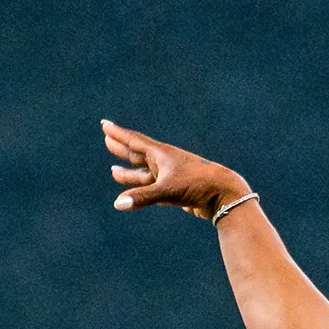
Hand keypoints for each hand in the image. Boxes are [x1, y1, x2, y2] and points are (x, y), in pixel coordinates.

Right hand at [101, 119, 248, 220]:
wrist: (224, 195)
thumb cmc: (197, 186)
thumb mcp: (167, 191)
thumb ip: (142, 197)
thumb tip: (118, 204)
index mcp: (161, 154)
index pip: (134, 141)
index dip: (118, 134)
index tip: (104, 125)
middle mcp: (165, 162)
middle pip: (137, 154)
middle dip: (121, 149)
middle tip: (107, 141)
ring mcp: (171, 177)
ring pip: (145, 174)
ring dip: (129, 173)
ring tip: (114, 172)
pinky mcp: (177, 191)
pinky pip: (154, 188)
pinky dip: (143, 188)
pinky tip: (138, 189)